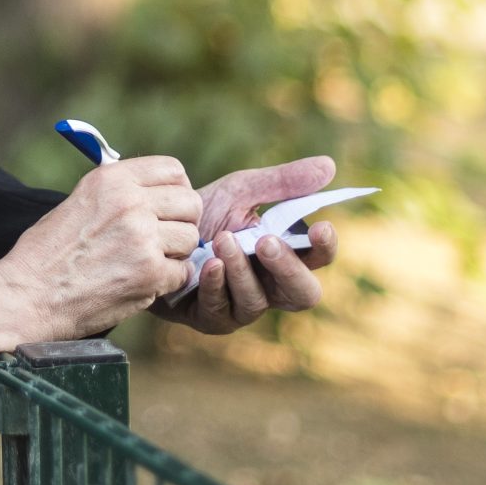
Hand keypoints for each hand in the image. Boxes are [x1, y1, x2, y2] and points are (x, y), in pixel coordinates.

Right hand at [0, 156, 198, 356]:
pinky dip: (167, 282)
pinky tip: (143, 283)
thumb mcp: (79, 202)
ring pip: (190, 239)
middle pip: (190, 203)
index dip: (177, 189)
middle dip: (182, 222)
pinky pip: (183, 272)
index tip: (170, 206)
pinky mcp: (150, 273)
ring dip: (175, 254)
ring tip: (147, 263)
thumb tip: (154, 192)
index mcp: (112, 179)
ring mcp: (143, 238)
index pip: (173, 169)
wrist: (28, 295)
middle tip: (165, 239)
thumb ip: (118, 193)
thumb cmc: (47, 253)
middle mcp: (131, 202)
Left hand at [147, 155, 339, 334]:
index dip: (325, 247)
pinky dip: (215, 284)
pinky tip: (207, 263)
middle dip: (287, 268)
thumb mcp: (242, 191)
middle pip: (302, 294)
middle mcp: (271, 286)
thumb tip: (330, 165)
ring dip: (241, 270)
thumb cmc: (207, 212)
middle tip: (267, 241)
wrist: (155, 228)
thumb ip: (282, 182)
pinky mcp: (212, 318)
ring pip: (256, 301)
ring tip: (223, 239)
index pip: (319, 258)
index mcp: (286, 254)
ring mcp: (242, 306)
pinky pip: (221, 310)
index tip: (321, 226)